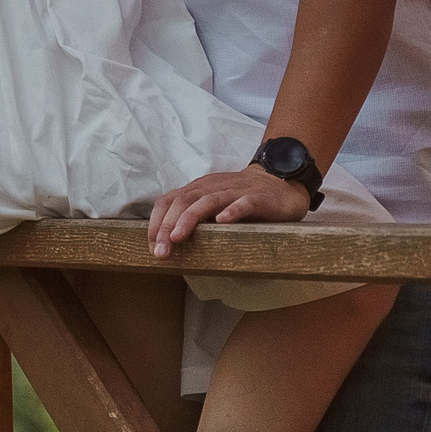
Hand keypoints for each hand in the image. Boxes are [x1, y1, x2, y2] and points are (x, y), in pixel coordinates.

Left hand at [144, 166, 312, 255]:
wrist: (279, 180)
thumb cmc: (241, 199)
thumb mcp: (213, 204)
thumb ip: (195, 218)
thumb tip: (169, 245)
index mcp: (198, 189)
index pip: (169, 200)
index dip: (156, 222)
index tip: (151, 246)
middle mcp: (212, 187)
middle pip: (183, 201)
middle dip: (167, 226)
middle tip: (161, 252)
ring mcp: (235, 191)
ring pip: (207, 201)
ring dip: (189, 219)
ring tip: (177, 237)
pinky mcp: (257, 198)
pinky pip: (243, 203)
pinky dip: (232, 211)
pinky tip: (222, 221)